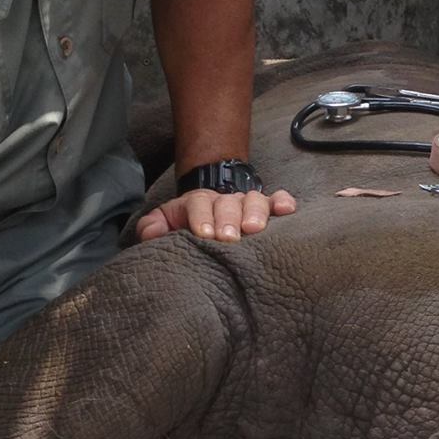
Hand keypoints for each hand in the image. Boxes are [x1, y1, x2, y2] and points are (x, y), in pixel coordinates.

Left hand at [134, 184, 295, 243]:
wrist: (209, 215)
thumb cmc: (188, 227)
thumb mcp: (167, 224)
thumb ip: (154, 227)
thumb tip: (152, 233)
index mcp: (198, 203)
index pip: (198, 203)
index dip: (202, 217)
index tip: (204, 235)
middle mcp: (224, 201)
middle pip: (228, 203)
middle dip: (228, 219)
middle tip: (229, 238)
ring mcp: (246, 204)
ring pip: (254, 201)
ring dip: (255, 213)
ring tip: (254, 229)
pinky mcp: (267, 209)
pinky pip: (277, 201)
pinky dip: (283, 203)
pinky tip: (287, 210)